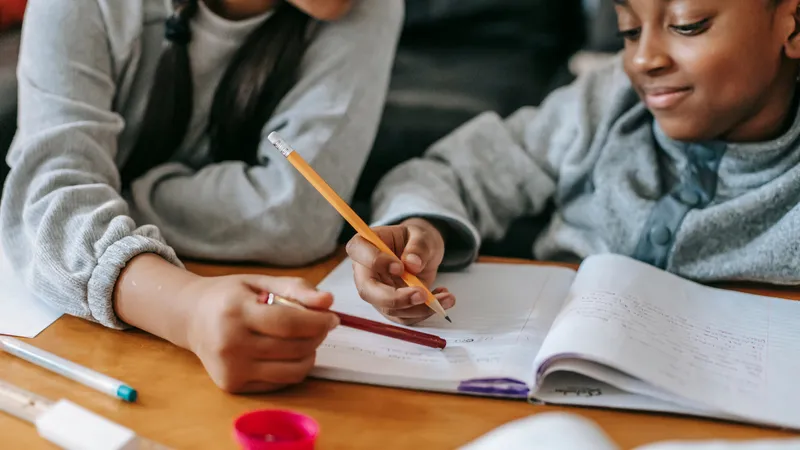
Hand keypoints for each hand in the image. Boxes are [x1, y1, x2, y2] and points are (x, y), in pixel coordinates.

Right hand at [182, 275, 338, 392]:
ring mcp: (230, 368)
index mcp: (235, 312)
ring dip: (310, 354)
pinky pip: (280, 382)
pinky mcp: (232, 385)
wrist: (192, 318)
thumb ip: (296, 288)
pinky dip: (293, 368)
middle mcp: (229, 344)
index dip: (317, 322)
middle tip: (321, 325)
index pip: (288, 323)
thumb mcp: (260, 281)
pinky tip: (287, 352)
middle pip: (293, 348)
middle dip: (317, 336)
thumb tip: (328, 302)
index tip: (333, 317)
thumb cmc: (230, 297)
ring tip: (306, 339)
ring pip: (291, 370)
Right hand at [345, 218, 455, 324]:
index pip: (358, 252)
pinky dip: (425, 312)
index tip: (400, 267)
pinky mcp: (391, 307)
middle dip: (395, 298)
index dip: (375, 261)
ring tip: (446, 297)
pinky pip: (404, 317)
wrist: (422, 253)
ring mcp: (376, 292)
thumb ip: (418, 246)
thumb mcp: (422, 235)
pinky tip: (441, 298)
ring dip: (419, 308)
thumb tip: (412, 264)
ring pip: (389, 309)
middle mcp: (365, 271)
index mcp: (365, 245)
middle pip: (368, 291)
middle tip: (422, 294)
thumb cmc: (416, 239)